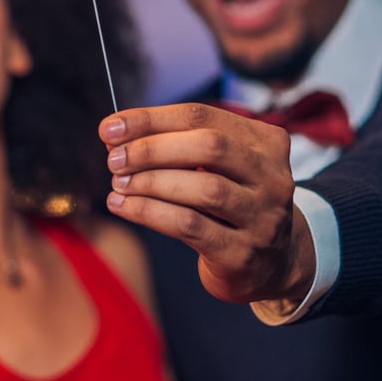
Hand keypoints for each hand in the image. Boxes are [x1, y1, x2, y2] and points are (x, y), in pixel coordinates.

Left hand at [99, 103, 312, 303]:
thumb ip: (175, 146)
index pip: (201, 116)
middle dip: (152, 149)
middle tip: (114, 159)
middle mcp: (272, 176)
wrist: (272, 264)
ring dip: (150, 182)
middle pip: (209, 146)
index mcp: (265, 142)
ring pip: (204, 187)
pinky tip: (123, 206)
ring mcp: (263, 217)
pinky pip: (190, 225)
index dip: (150, 119)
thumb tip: (116, 135)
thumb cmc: (229, 204)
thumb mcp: (215, 167)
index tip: (109, 128)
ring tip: (118, 184)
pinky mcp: (244, 253)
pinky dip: (149, 212)